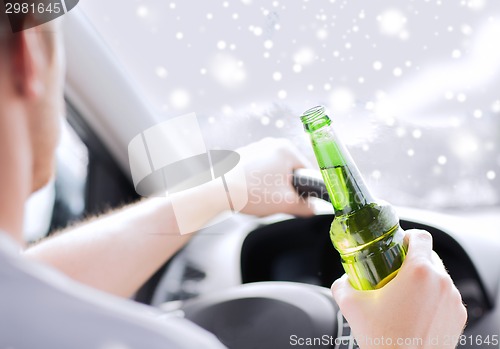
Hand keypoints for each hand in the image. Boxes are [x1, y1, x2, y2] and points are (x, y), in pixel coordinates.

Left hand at [234, 138, 314, 216]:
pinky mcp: (242, 157)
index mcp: (286, 148)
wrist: (217, 191)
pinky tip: (249, 194)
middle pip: (289, 173)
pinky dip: (256, 184)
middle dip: (284, 190)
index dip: (305, 190)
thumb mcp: (285, 203)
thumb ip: (305, 206)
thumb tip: (311, 209)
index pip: (307, 171)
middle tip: (275, 201)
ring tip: (259, 198)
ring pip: (273, 174)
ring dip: (270, 188)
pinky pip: (258, 173)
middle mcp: (271, 144)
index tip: (297, 201)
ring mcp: (255, 149)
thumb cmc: (250, 192)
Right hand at [331, 230, 466, 348]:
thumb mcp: (352, 306)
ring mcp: (453, 301)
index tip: (398, 245)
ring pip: (438, 277)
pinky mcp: (458, 317)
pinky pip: (445, 297)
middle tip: (393, 273)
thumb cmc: (383, 340)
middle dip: (411, 261)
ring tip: (403, 296)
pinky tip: (414, 311)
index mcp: (419, 272)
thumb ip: (343, 285)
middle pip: (429, 256)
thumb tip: (344, 280)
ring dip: (422, 280)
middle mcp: (441, 283)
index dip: (408, 237)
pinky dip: (432, 298)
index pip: (421, 237)